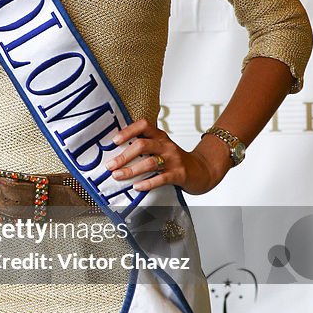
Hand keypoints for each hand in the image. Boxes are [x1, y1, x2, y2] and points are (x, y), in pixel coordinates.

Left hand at [105, 117, 228, 195]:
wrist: (202, 171)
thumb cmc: (176, 160)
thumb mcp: (161, 148)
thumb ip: (144, 147)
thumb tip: (116, 154)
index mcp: (160, 136)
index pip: (143, 125)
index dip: (128, 131)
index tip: (114, 141)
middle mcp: (166, 145)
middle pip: (143, 145)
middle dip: (124, 156)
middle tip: (110, 165)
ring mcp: (173, 159)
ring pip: (149, 162)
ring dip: (131, 170)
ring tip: (118, 176)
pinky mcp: (179, 174)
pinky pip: (161, 178)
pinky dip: (147, 183)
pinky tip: (137, 187)